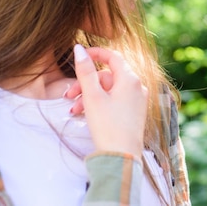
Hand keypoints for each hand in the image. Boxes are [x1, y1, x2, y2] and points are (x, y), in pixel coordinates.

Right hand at [65, 44, 147, 159]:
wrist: (122, 157)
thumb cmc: (108, 127)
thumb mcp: (92, 97)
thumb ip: (85, 71)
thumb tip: (79, 49)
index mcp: (130, 80)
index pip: (113, 57)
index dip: (95, 54)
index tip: (80, 55)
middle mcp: (137, 87)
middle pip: (107, 76)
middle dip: (86, 84)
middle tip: (68, 96)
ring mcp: (137, 100)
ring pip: (109, 90)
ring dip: (89, 97)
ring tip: (74, 111)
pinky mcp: (134, 112)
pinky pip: (115, 100)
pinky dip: (99, 104)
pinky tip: (85, 115)